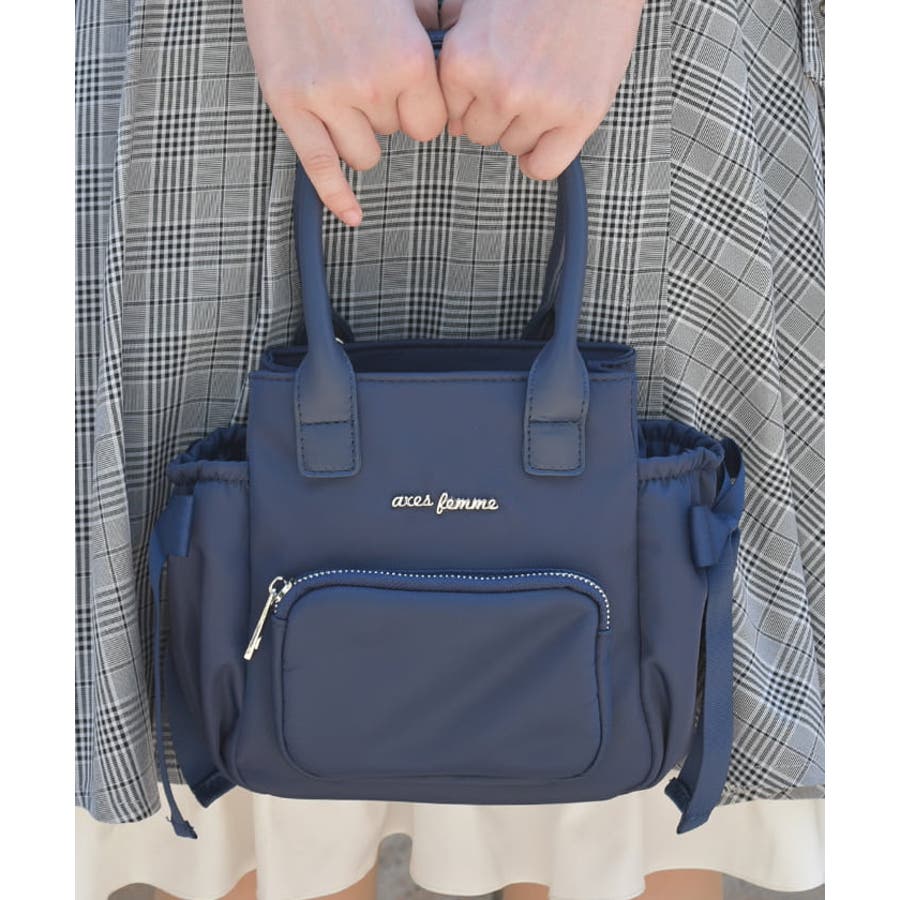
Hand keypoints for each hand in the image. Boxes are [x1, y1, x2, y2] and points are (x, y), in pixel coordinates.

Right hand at [243, 0, 446, 225]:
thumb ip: (432, 39)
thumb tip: (454, 71)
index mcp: (407, 60)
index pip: (430, 126)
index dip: (421, 113)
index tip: (410, 97)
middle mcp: (370, 86)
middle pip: (395, 136)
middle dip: (386, 114)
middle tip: (367, 71)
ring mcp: (327, 98)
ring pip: (363, 155)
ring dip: (359, 135)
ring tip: (345, 95)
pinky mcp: (289, 104)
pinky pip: (319, 168)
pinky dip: (336, 196)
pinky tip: (352, 215)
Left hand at [438, 0, 644, 179]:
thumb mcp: (479, 7)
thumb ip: (458, 52)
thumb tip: (450, 113)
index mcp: (465, 60)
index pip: (453, 115)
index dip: (473, 102)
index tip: (491, 86)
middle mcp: (499, 88)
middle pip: (481, 134)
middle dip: (497, 113)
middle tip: (523, 81)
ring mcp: (540, 105)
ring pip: (513, 146)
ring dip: (524, 128)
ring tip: (544, 89)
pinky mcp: (578, 116)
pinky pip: (542, 166)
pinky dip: (541, 159)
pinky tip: (547, 138)